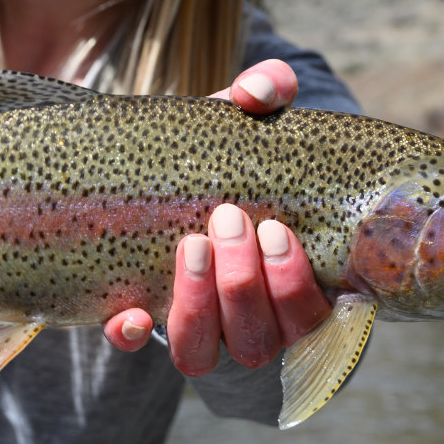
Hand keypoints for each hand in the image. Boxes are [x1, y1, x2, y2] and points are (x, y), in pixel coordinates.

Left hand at [101, 59, 332, 372]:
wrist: (167, 174)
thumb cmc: (225, 158)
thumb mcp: (246, 125)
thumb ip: (264, 92)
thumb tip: (258, 91)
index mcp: (293, 284)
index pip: (310, 317)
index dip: (293, 285)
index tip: (274, 227)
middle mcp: (252, 321)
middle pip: (258, 337)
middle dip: (242, 282)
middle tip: (225, 218)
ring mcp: (200, 329)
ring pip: (206, 351)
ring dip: (200, 305)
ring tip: (191, 244)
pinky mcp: (147, 322)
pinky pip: (143, 347)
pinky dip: (136, 335)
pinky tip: (132, 314)